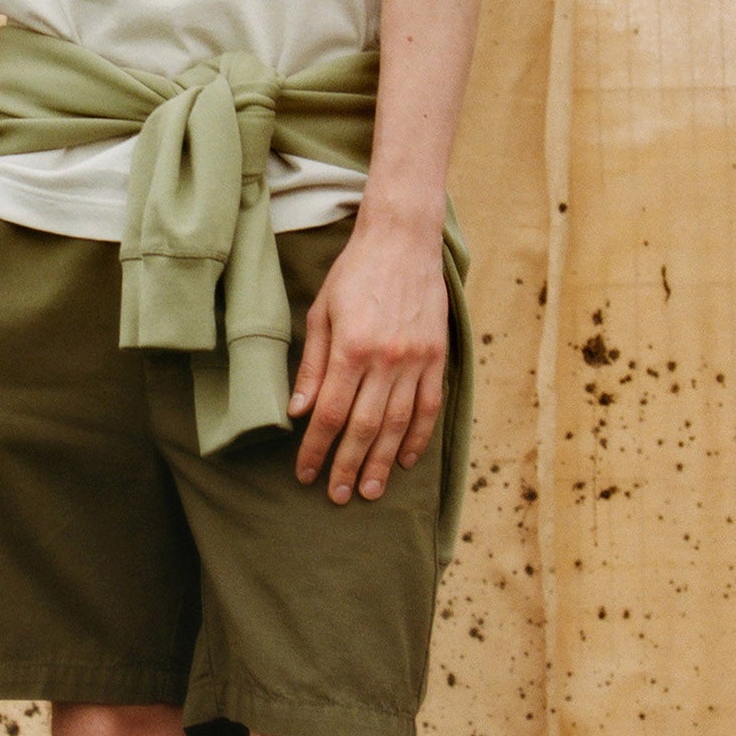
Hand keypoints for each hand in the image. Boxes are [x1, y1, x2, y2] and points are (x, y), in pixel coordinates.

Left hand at [289, 205, 447, 502]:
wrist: (402, 240)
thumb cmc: (353, 273)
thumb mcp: (321, 312)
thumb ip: (311, 365)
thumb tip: (299, 412)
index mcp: (350, 347)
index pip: (329, 414)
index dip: (316, 449)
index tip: (305, 473)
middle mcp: (385, 359)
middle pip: (363, 427)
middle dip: (348, 466)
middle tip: (338, 495)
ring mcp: (416, 360)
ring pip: (397, 424)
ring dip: (381, 461)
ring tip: (370, 490)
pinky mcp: (437, 356)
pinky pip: (428, 406)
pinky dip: (417, 437)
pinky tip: (404, 460)